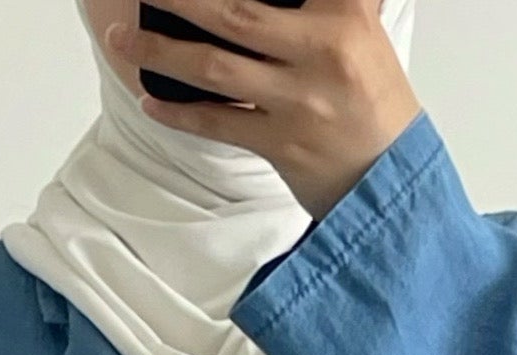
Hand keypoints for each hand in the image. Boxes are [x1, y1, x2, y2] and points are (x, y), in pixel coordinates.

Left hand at [97, 0, 419, 221]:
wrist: (393, 175)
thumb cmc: (371, 99)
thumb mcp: (362, 28)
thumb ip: (324, 1)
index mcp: (344, 12)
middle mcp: (322, 51)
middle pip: (234, 13)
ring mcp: (300, 101)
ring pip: (215, 68)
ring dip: (160, 54)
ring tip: (123, 41)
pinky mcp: (282, 145)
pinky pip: (218, 123)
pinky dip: (179, 112)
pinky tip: (151, 100)